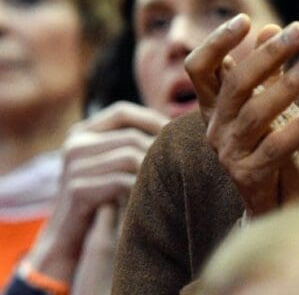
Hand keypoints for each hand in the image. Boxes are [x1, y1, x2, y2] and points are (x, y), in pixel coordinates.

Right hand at [25, 102, 168, 285]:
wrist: (69, 238)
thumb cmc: (100, 196)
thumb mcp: (113, 163)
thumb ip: (131, 142)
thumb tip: (176, 122)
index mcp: (80, 133)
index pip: (121, 112)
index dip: (150, 118)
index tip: (174, 131)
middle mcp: (73, 145)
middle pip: (130, 137)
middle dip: (157, 150)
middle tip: (177, 164)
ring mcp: (73, 167)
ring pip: (129, 157)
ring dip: (151, 171)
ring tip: (165, 182)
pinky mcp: (77, 190)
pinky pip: (122, 181)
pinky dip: (140, 189)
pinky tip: (149, 198)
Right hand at [185, 15, 298, 214]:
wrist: (274, 204)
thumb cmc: (267, 144)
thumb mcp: (264, 102)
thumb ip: (265, 70)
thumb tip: (268, 27)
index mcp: (215, 106)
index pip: (200, 68)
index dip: (216, 42)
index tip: (245, 19)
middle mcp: (215, 129)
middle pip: (234, 84)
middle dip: (268, 54)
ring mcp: (229, 154)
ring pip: (255, 112)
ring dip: (289, 84)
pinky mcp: (248, 177)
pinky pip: (277, 146)